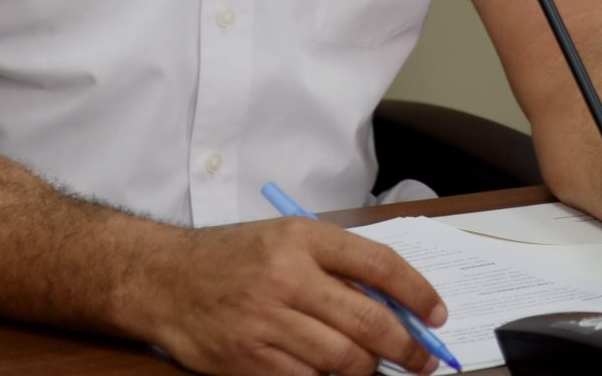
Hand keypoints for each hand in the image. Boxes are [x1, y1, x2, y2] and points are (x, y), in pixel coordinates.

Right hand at [129, 217, 447, 375]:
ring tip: (377, 369)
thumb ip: (338, 265)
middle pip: (367, 320)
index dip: (417, 292)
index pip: (379, 264)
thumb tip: (396, 303)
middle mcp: (287, 277)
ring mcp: (266, 322)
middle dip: (406, 345)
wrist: (164, 279)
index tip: (437, 313)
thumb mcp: (288, 239)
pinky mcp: (247, 360)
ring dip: (369, 370)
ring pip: (341, 358)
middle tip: (424, 358)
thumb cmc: (234, 257)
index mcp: (304, 238)